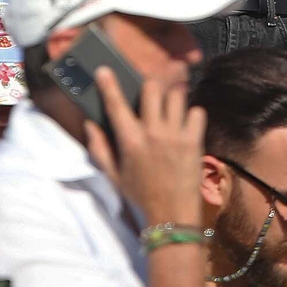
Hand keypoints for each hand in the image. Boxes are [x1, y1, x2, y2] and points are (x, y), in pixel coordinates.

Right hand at [83, 68, 204, 224]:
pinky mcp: (195, 141)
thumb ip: (100, 149)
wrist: (172, 217)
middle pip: (152, 87)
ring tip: (171, 108)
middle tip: (152, 95)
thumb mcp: (114, 176)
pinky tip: (186, 125)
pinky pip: (197, 112)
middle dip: (151, 86)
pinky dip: (192, 115)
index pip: (116, 104)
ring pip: (176, 95)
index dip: (109, 84)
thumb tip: (89, 125)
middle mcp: (152, 132)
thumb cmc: (140, 197)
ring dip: (173, 98)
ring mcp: (175, 135)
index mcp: (129, 140)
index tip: (105, 70)